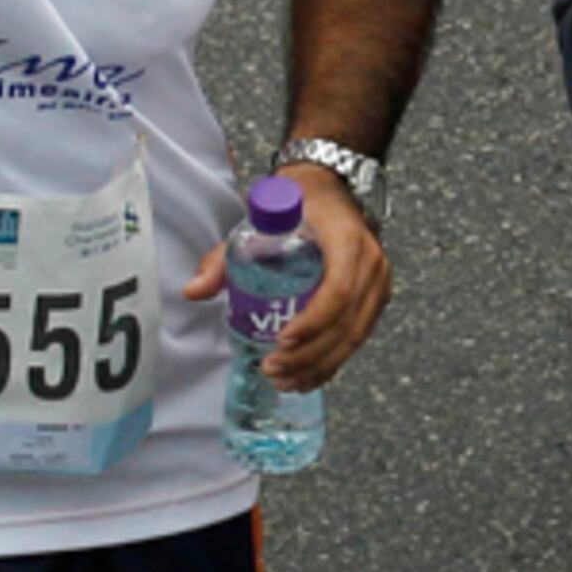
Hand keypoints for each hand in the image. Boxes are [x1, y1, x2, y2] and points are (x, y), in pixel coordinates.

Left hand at [178, 164, 391, 392]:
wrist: (333, 191)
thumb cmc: (299, 204)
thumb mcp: (259, 220)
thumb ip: (226, 256)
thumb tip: (194, 291)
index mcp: (347, 241)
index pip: (339, 290)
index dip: (313, 321)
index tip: (283, 339)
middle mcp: (371, 265)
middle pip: (346, 323)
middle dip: (309, 354)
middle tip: (273, 367)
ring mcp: (377, 285)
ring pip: (354, 337)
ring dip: (319, 365)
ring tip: (284, 381)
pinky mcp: (375, 300)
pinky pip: (357, 338)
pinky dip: (332, 362)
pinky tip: (305, 378)